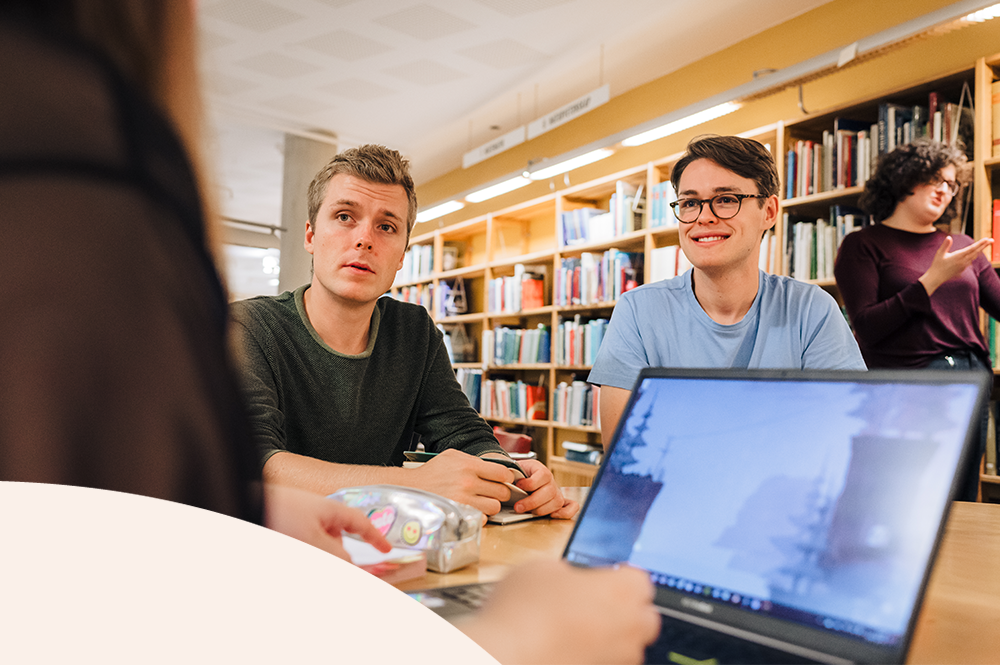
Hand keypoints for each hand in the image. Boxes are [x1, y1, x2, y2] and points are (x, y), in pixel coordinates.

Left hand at [262, 483, 390, 560]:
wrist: (246, 505)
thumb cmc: (277, 511)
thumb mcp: (315, 539)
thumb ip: (338, 554)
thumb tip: (352, 565)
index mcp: (330, 510)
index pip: (360, 523)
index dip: (375, 537)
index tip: (385, 549)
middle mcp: (317, 514)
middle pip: (338, 541)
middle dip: (337, 555)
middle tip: (334, 563)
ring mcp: (301, 521)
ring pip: (319, 545)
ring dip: (318, 553)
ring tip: (303, 547)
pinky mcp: (287, 528)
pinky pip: (305, 543)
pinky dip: (306, 548)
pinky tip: (296, 545)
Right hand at [408, 449, 514, 514]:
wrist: (412, 487)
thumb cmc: (433, 472)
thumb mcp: (452, 456)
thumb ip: (474, 460)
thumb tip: (494, 467)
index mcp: (468, 466)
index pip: (503, 473)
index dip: (507, 477)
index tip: (504, 479)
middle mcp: (468, 483)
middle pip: (502, 492)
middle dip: (501, 492)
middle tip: (494, 491)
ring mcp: (464, 501)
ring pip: (495, 507)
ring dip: (492, 505)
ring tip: (483, 500)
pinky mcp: (459, 514)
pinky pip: (483, 519)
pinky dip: (481, 515)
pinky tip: (474, 509)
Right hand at [460, 560, 659, 664]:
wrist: (505, 656)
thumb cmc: (524, 611)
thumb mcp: (542, 567)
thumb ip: (569, 572)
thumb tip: (569, 579)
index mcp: (623, 590)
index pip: (639, 579)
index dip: (618, 576)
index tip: (603, 578)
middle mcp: (630, 627)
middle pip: (643, 616)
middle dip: (624, 610)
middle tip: (592, 604)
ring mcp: (619, 659)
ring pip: (626, 646)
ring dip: (609, 636)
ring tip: (575, 630)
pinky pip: (607, 662)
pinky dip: (594, 656)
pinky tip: (567, 648)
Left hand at [510, 458, 578, 518]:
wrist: (521, 478)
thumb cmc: (518, 476)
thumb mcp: (514, 470)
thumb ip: (512, 475)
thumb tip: (508, 481)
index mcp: (541, 470)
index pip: (543, 475)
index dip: (530, 483)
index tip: (518, 485)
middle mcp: (551, 482)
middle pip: (549, 492)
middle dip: (531, 502)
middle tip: (518, 507)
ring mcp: (557, 493)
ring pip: (557, 502)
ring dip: (541, 509)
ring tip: (528, 511)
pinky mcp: (559, 503)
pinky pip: (571, 507)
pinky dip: (565, 513)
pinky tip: (552, 515)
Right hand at [919, 235, 992, 295]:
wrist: (936, 277)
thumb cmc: (937, 265)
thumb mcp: (939, 253)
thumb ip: (945, 245)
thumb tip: (949, 237)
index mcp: (958, 256)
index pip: (972, 248)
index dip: (980, 243)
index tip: (987, 239)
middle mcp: (963, 261)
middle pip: (976, 252)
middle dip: (984, 245)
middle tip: (991, 240)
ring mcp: (963, 266)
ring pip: (974, 256)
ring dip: (979, 250)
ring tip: (984, 244)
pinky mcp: (962, 269)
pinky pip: (970, 261)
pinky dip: (973, 256)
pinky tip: (975, 253)